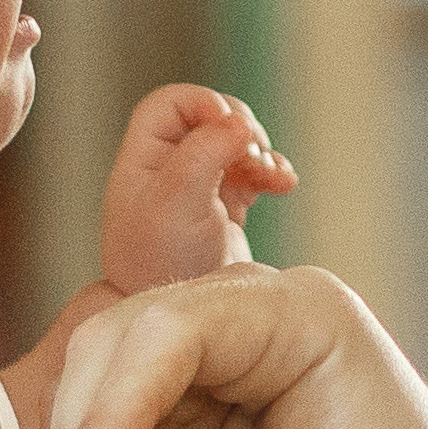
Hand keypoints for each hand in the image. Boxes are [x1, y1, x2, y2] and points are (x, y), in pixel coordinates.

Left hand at [100, 84, 297, 290]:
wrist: (185, 325)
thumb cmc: (163, 267)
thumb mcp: (176, 203)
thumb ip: (203, 155)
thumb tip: (238, 121)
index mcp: (143, 161)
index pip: (171, 103)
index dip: (204, 104)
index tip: (230, 130)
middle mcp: (168, 168)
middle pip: (210, 115)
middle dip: (240, 128)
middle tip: (252, 157)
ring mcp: (199, 185)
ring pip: (235, 141)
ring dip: (261, 151)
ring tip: (272, 177)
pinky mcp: (226, 205)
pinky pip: (253, 170)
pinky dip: (272, 171)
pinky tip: (284, 185)